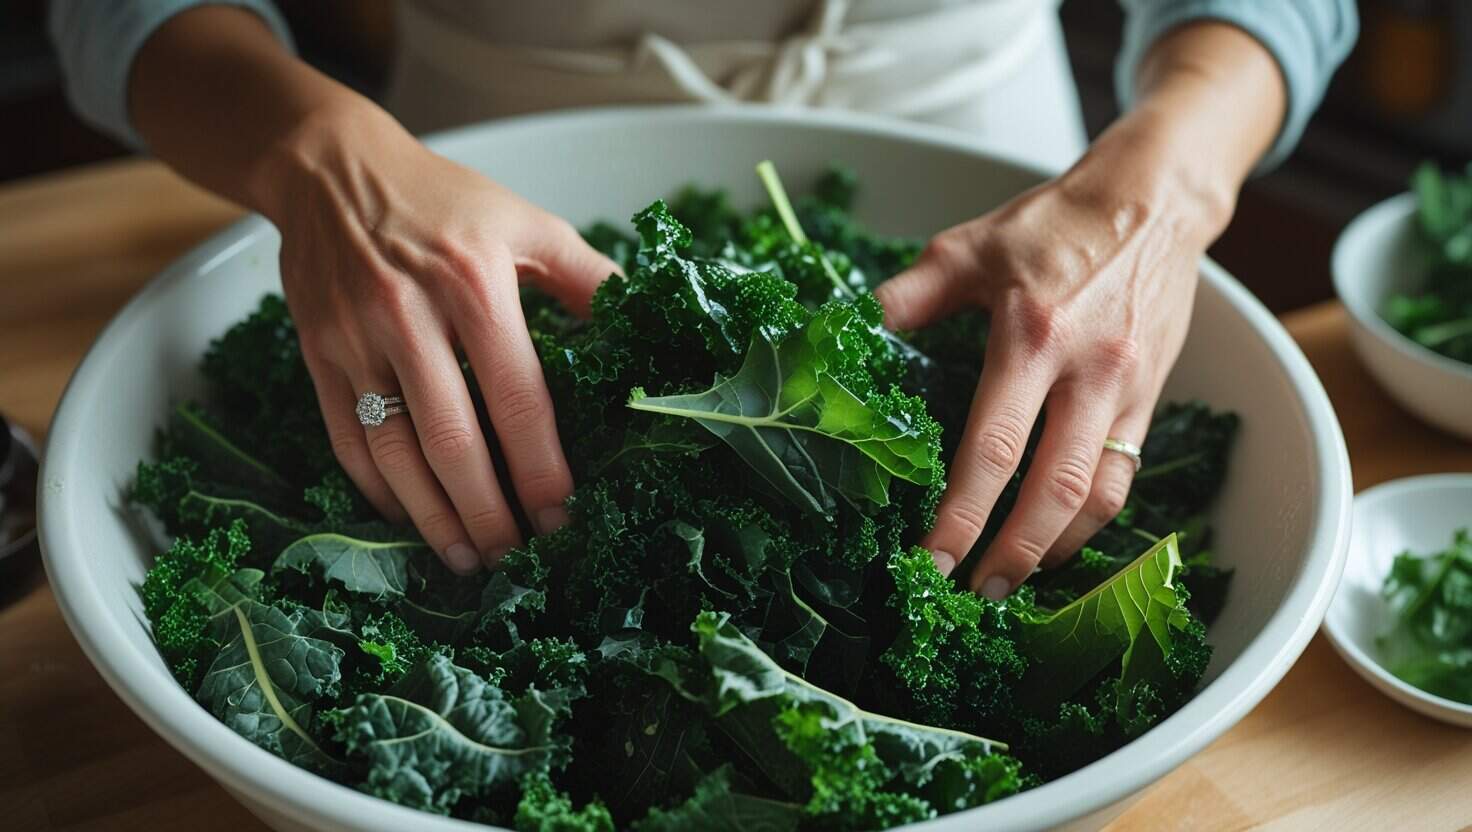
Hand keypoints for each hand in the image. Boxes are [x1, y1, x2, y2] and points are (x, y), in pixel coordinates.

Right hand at [261, 104, 618, 574]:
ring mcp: (354, 340)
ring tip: (468, 559)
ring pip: (393, 452)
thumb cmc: (444, 200)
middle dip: (488, 512)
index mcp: (474, 284)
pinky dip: (378, 490)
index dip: (541, 468)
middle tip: (517, 558)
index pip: (517, 398)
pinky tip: (410, 518)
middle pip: (451, 441)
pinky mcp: (317, 355)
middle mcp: (409, 316)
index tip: (562, 517)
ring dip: (431, 518)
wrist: (332, 170)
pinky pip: (346, 440)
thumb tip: (643, 325)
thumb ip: (587, 278)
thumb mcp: (527, 222)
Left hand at [875, 122, 1227, 598]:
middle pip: (1054, 491)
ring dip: (1056, 549)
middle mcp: (1087, 371)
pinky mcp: (1151, 397)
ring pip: (1099, 496)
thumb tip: (851, 329)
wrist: (1151, 201)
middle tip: (974, 594)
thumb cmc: (1053, 223)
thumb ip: (910, 295)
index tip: (930, 557)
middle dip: (1011, 554)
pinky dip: (1092, 518)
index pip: (993, 447)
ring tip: (1014, 580)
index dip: (961, 514)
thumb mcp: (969, 247)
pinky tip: (1059, 537)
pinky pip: (1125, 475)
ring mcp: (1127, 390)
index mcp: (1031, 336)